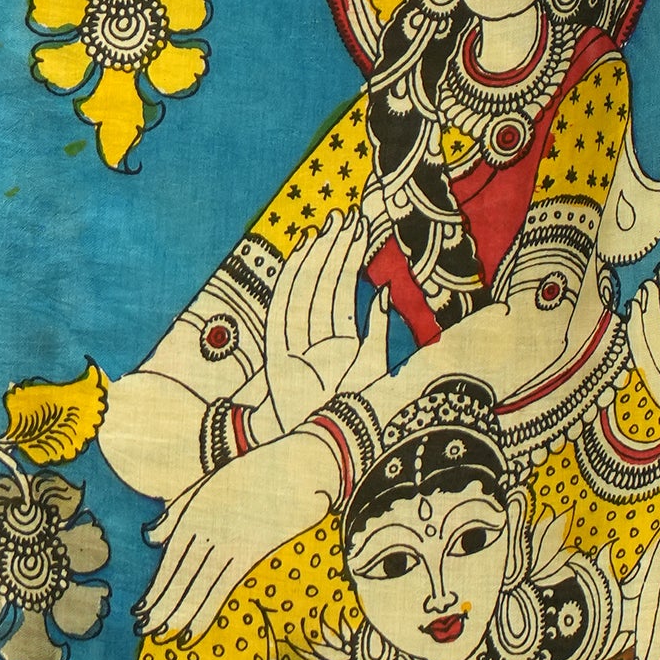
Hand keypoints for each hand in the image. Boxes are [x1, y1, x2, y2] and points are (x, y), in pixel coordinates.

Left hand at [140, 430, 343, 645]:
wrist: (295, 466)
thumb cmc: (251, 477)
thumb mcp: (206, 487)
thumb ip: (176, 513)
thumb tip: (150, 539)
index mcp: (192, 514)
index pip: (169, 561)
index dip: (154, 589)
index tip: (140, 611)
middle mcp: (205, 529)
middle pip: (178, 576)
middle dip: (160, 607)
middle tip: (143, 631)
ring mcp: (226, 540)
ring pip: (196, 585)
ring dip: (178, 615)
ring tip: (162, 637)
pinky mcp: (250, 550)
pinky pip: (222, 588)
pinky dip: (204, 612)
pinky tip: (191, 632)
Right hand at [262, 213, 378, 435]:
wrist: (324, 444)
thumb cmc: (351, 411)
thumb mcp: (375, 368)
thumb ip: (379, 330)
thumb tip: (383, 291)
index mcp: (338, 341)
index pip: (342, 291)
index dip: (349, 260)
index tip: (357, 227)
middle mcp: (315, 337)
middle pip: (323, 284)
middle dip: (333, 250)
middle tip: (344, 215)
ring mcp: (294, 342)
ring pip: (305, 290)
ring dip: (315, 258)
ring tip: (327, 226)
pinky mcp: (276, 352)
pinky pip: (283, 308)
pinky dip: (291, 279)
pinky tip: (302, 253)